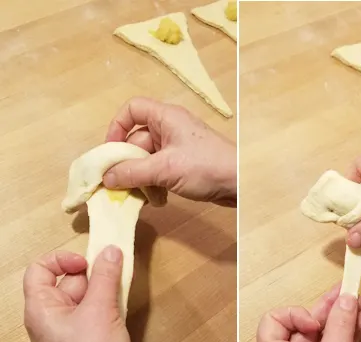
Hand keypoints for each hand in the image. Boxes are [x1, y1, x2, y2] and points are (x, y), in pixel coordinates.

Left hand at [23, 246, 130, 341]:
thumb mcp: (100, 309)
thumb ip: (106, 277)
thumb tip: (110, 251)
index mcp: (42, 307)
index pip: (41, 270)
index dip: (62, 259)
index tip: (87, 261)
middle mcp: (52, 316)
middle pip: (69, 280)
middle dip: (93, 275)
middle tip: (114, 272)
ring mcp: (69, 326)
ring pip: (85, 294)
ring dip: (104, 289)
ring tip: (119, 292)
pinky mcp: (86, 335)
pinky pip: (95, 309)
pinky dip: (108, 303)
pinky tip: (120, 305)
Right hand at [102, 97, 236, 206]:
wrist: (242, 183)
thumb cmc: (206, 167)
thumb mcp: (165, 169)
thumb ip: (132, 172)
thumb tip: (106, 178)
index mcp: (167, 118)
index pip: (133, 109)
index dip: (117, 127)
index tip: (111, 151)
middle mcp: (171, 128)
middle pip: (136, 139)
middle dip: (128, 163)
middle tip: (120, 185)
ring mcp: (178, 147)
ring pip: (147, 159)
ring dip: (141, 178)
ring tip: (142, 196)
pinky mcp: (185, 164)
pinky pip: (160, 170)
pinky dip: (155, 183)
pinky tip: (157, 200)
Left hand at [257, 285, 360, 341]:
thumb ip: (339, 330)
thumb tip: (347, 300)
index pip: (274, 320)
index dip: (296, 314)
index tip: (315, 321)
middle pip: (305, 324)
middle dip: (330, 308)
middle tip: (347, 291)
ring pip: (322, 335)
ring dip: (342, 319)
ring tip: (358, 305)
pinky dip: (346, 335)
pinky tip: (358, 323)